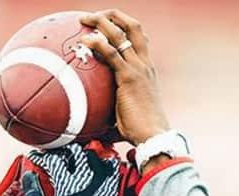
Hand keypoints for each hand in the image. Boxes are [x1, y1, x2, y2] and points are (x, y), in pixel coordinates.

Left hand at [79, 10, 169, 144]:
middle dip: (113, 16)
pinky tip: (85, 40)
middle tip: (92, 16)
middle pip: (133, 27)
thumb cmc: (139, 131)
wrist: (153, 135)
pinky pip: (112, 54)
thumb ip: (109, 113)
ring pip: (121, 35)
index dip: (124, 27)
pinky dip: (98, 44)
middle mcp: (145, 64)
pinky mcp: (129, 77)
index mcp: (147, 69)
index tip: (106, 24)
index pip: (139, 39)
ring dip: (102, 22)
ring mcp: (138, 68)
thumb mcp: (124, 115)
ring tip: (85, 18)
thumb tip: (88, 128)